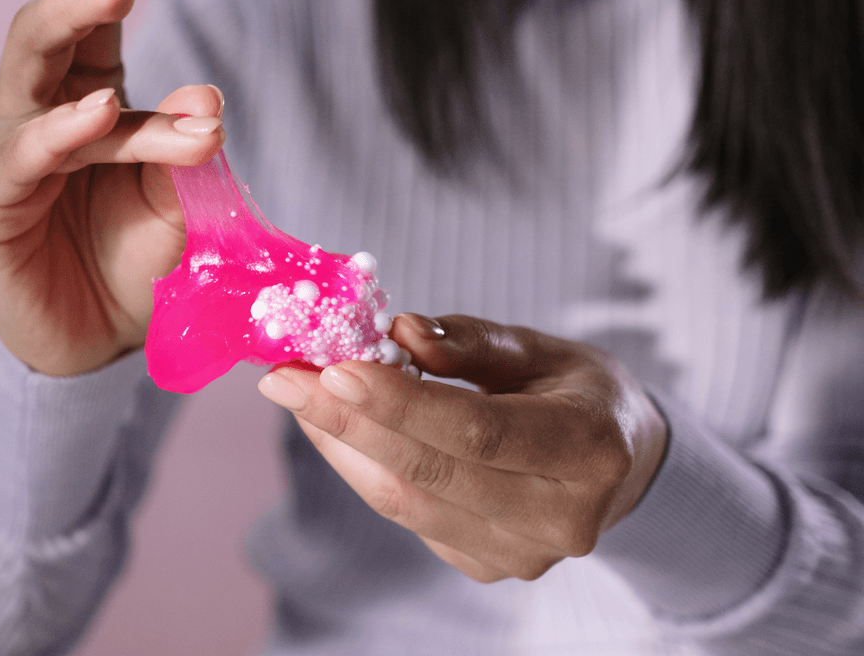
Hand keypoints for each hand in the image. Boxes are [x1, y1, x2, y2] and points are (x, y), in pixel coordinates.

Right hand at [0, 0, 225, 375]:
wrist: (99, 342)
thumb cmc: (134, 261)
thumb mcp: (176, 203)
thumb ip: (187, 152)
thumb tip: (206, 94)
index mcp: (82, 99)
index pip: (88, 29)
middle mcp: (32, 113)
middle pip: (43, 36)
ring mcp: (1, 153)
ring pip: (40, 88)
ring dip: (79, 42)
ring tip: (122, 4)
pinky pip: (20, 157)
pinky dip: (58, 132)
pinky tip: (97, 111)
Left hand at [257, 313, 667, 581]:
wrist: (620, 464)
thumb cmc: (576, 392)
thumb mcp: (541, 349)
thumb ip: (470, 342)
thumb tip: (397, 335)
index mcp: (591, 450)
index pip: (479, 431)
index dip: (401, 403)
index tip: (332, 369)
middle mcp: (562, 518)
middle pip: (431, 474)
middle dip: (345, 422)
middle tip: (282, 379)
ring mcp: (523, 554)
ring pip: (406, 503)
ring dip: (340, 446)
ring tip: (294, 395)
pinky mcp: (487, 566)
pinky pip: (407, 517)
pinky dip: (362, 469)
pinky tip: (336, 428)